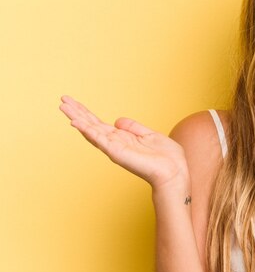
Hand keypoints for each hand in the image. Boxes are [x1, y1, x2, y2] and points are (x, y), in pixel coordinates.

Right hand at [59, 95, 188, 189]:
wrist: (174, 172)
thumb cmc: (166, 158)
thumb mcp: (150, 135)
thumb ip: (133, 128)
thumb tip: (117, 120)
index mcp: (123, 138)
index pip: (100, 124)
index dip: (87, 113)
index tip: (74, 102)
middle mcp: (115, 143)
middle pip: (91, 125)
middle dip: (77, 113)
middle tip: (62, 100)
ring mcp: (115, 148)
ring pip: (91, 130)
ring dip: (77, 118)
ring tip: (63, 107)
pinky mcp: (117, 152)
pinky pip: (100, 139)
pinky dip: (87, 131)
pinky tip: (76, 123)